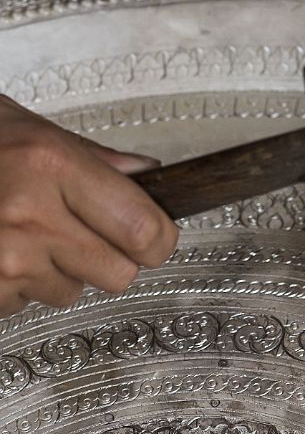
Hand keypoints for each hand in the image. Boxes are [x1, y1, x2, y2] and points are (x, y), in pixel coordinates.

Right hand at [0, 95, 178, 315]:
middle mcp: (28, 215)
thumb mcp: (31, 129)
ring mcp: (1, 258)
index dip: (160, 240)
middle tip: (83, 231)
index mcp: (52, 164)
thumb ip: (97, 159)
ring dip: (59, 270)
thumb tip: (150, 176)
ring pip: (73, 291)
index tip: (156, 239)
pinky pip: (27, 304)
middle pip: (120, 273)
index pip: (146, 229)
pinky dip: (20, 285)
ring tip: (22, 232)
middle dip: (110, 257)